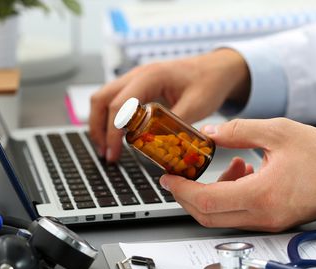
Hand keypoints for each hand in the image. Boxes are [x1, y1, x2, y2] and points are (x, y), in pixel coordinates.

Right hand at [89, 48, 249, 160]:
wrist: (217, 68)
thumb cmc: (208, 81)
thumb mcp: (196, 106)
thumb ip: (174, 125)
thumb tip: (157, 148)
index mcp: (150, 77)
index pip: (119, 105)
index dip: (112, 132)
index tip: (114, 153)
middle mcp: (138, 75)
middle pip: (101, 99)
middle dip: (98, 129)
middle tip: (106, 153)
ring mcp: (136, 78)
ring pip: (103, 98)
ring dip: (100, 123)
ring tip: (108, 148)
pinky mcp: (139, 86)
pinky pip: (115, 99)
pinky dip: (110, 118)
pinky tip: (118, 135)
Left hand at [160, 118, 315, 231]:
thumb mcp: (277, 131)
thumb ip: (237, 131)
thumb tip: (209, 132)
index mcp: (262, 195)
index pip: (206, 201)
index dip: (182, 190)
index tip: (168, 177)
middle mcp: (262, 215)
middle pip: (207, 215)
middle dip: (187, 195)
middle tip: (180, 176)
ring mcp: (267, 221)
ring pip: (221, 215)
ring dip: (211, 192)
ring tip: (229, 164)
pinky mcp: (271, 219)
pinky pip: (238, 213)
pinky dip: (229, 194)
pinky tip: (242, 172)